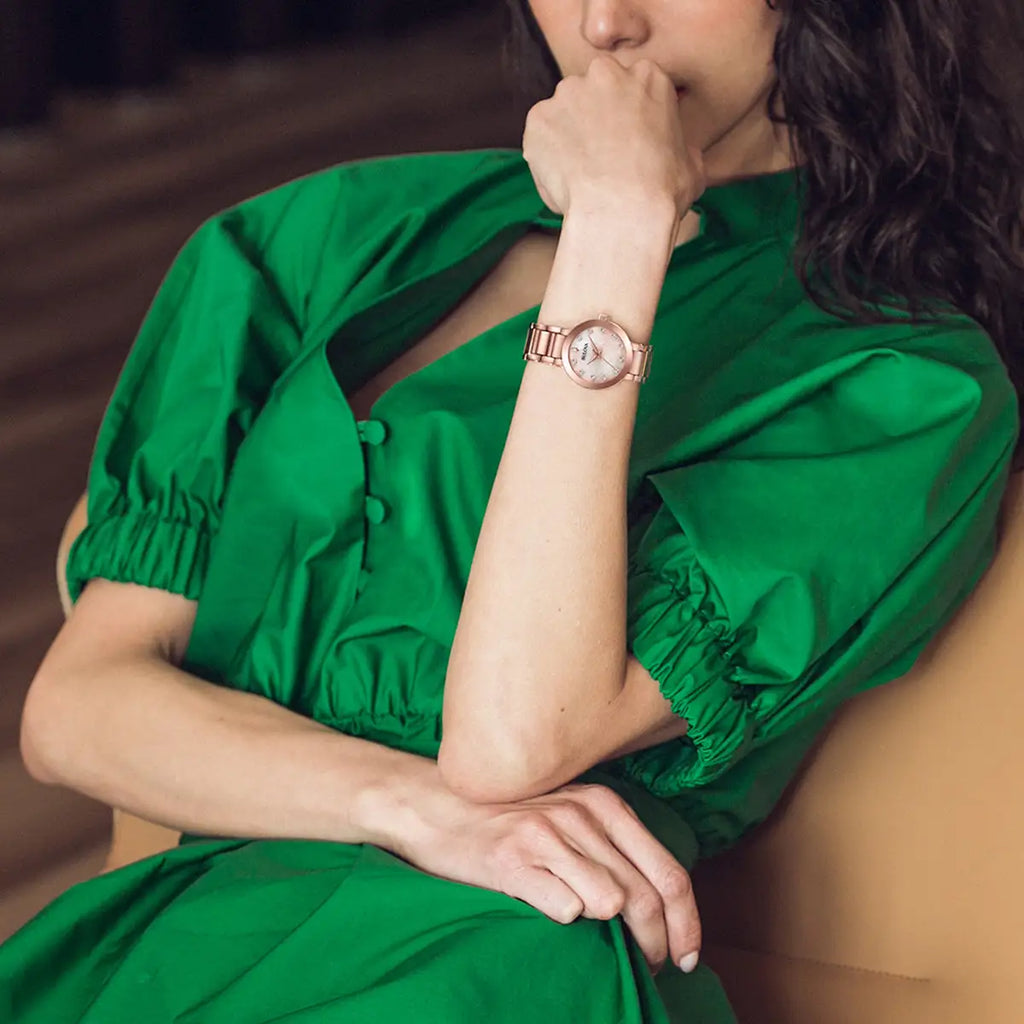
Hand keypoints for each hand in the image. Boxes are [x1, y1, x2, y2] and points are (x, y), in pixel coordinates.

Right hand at [388, 777, 701, 975]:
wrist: (439, 807)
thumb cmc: (513, 821)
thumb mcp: (573, 819)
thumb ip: (614, 850)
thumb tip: (664, 910)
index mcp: (605, 804)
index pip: (669, 872)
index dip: (687, 923)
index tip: (687, 959)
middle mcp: (581, 814)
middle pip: (644, 896)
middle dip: (654, 945)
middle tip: (647, 968)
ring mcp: (545, 834)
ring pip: (608, 903)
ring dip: (608, 938)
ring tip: (597, 949)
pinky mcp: (511, 860)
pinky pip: (562, 908)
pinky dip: (562, 919)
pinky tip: (548, 915)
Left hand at [522, 54, 705, 219]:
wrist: (622, 212)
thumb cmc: (662, 194)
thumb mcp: (692, 168)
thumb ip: (682, 151)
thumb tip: (683, 157)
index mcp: (648, 77)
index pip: (629, 89)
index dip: (625, 120)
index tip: (625, 146)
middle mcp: (605, 74)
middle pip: (593, 93)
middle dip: (594, 121)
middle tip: (600, 161)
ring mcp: (568, 93)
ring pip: (564, 113)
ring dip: (568, 138)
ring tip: (581, 177)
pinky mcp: (539, 118)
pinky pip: (539, 137)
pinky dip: (545, 157)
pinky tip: (564, 183)